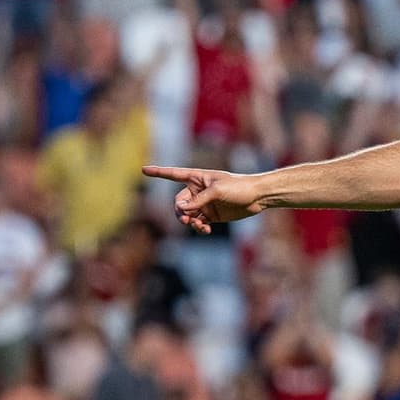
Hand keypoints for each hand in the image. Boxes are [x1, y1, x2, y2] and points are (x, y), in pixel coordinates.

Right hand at [140, 165, 267, 233]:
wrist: (256, 197)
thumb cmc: (238, 187)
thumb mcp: (217, 191)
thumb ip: (198, 201)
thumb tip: (181, 210)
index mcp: (196, 177)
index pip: (173, 174)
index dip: (158, 172)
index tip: (143, 170)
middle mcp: (197, 190)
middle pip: (178, 203)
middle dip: (180, 212)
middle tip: (188, 219)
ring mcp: (203, 203)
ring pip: (187, 215)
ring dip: (189, 222)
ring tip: (199, 226)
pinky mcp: (211, 215)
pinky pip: (198, 223)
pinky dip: (199, 228)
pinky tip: (205, 230)